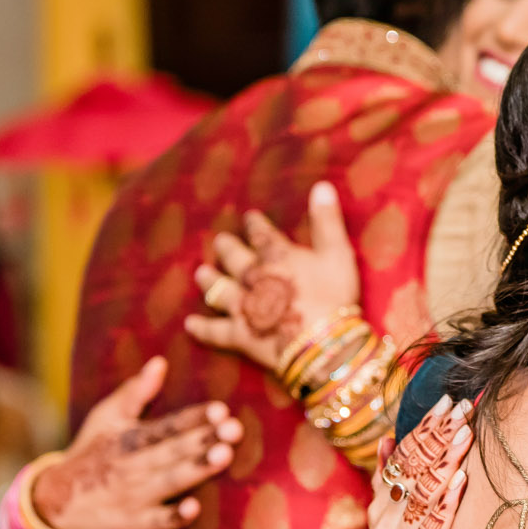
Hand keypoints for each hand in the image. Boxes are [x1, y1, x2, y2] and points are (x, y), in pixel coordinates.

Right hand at [30, 357, 242, 528]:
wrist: (55, 501)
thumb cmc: (92, 453)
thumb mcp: (106, 418)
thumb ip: (135, 392)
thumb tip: (161, 361)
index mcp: (130, 438)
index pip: (167, 425)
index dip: (194, 418)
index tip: (221, 409)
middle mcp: (133, 465)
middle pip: (172, 450)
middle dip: (203, 439)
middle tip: (234, 428)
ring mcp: (133, 496)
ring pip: (169, 481)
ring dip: (195, 469)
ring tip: (222, 455)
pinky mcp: (132, 525)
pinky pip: (155, 522)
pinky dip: (173, 517)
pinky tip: (194, 508)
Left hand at [183, 180, 359, 373]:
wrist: (322, 343)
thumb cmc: (335, 296)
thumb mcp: (338, 254)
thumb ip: (327, 220)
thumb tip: (321, 185)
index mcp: (277, 256)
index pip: (262, 234)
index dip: (254, 224)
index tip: (248, 217)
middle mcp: (253, 276)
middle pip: (234, 258)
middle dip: (226, 248)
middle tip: (219, 242)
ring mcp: (243, 306)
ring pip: (219, 289)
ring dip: (209, 280)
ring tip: (200, 273)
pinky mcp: (240, 335)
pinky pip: (215, 331)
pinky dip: (201, 328)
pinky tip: (189, 324)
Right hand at [363, 397, 473, 528]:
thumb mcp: (396, 528)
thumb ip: (393, 486)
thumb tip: (391, 439)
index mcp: (380, 509)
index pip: (402, 458)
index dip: (424, 427)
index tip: (447, 400)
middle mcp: (385, 525)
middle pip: (412, 471)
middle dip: (438, 436)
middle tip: (462, 406)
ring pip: (422, 495)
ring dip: (445, 460)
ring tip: (466, 433)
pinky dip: (447, 502)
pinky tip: (462, 480)